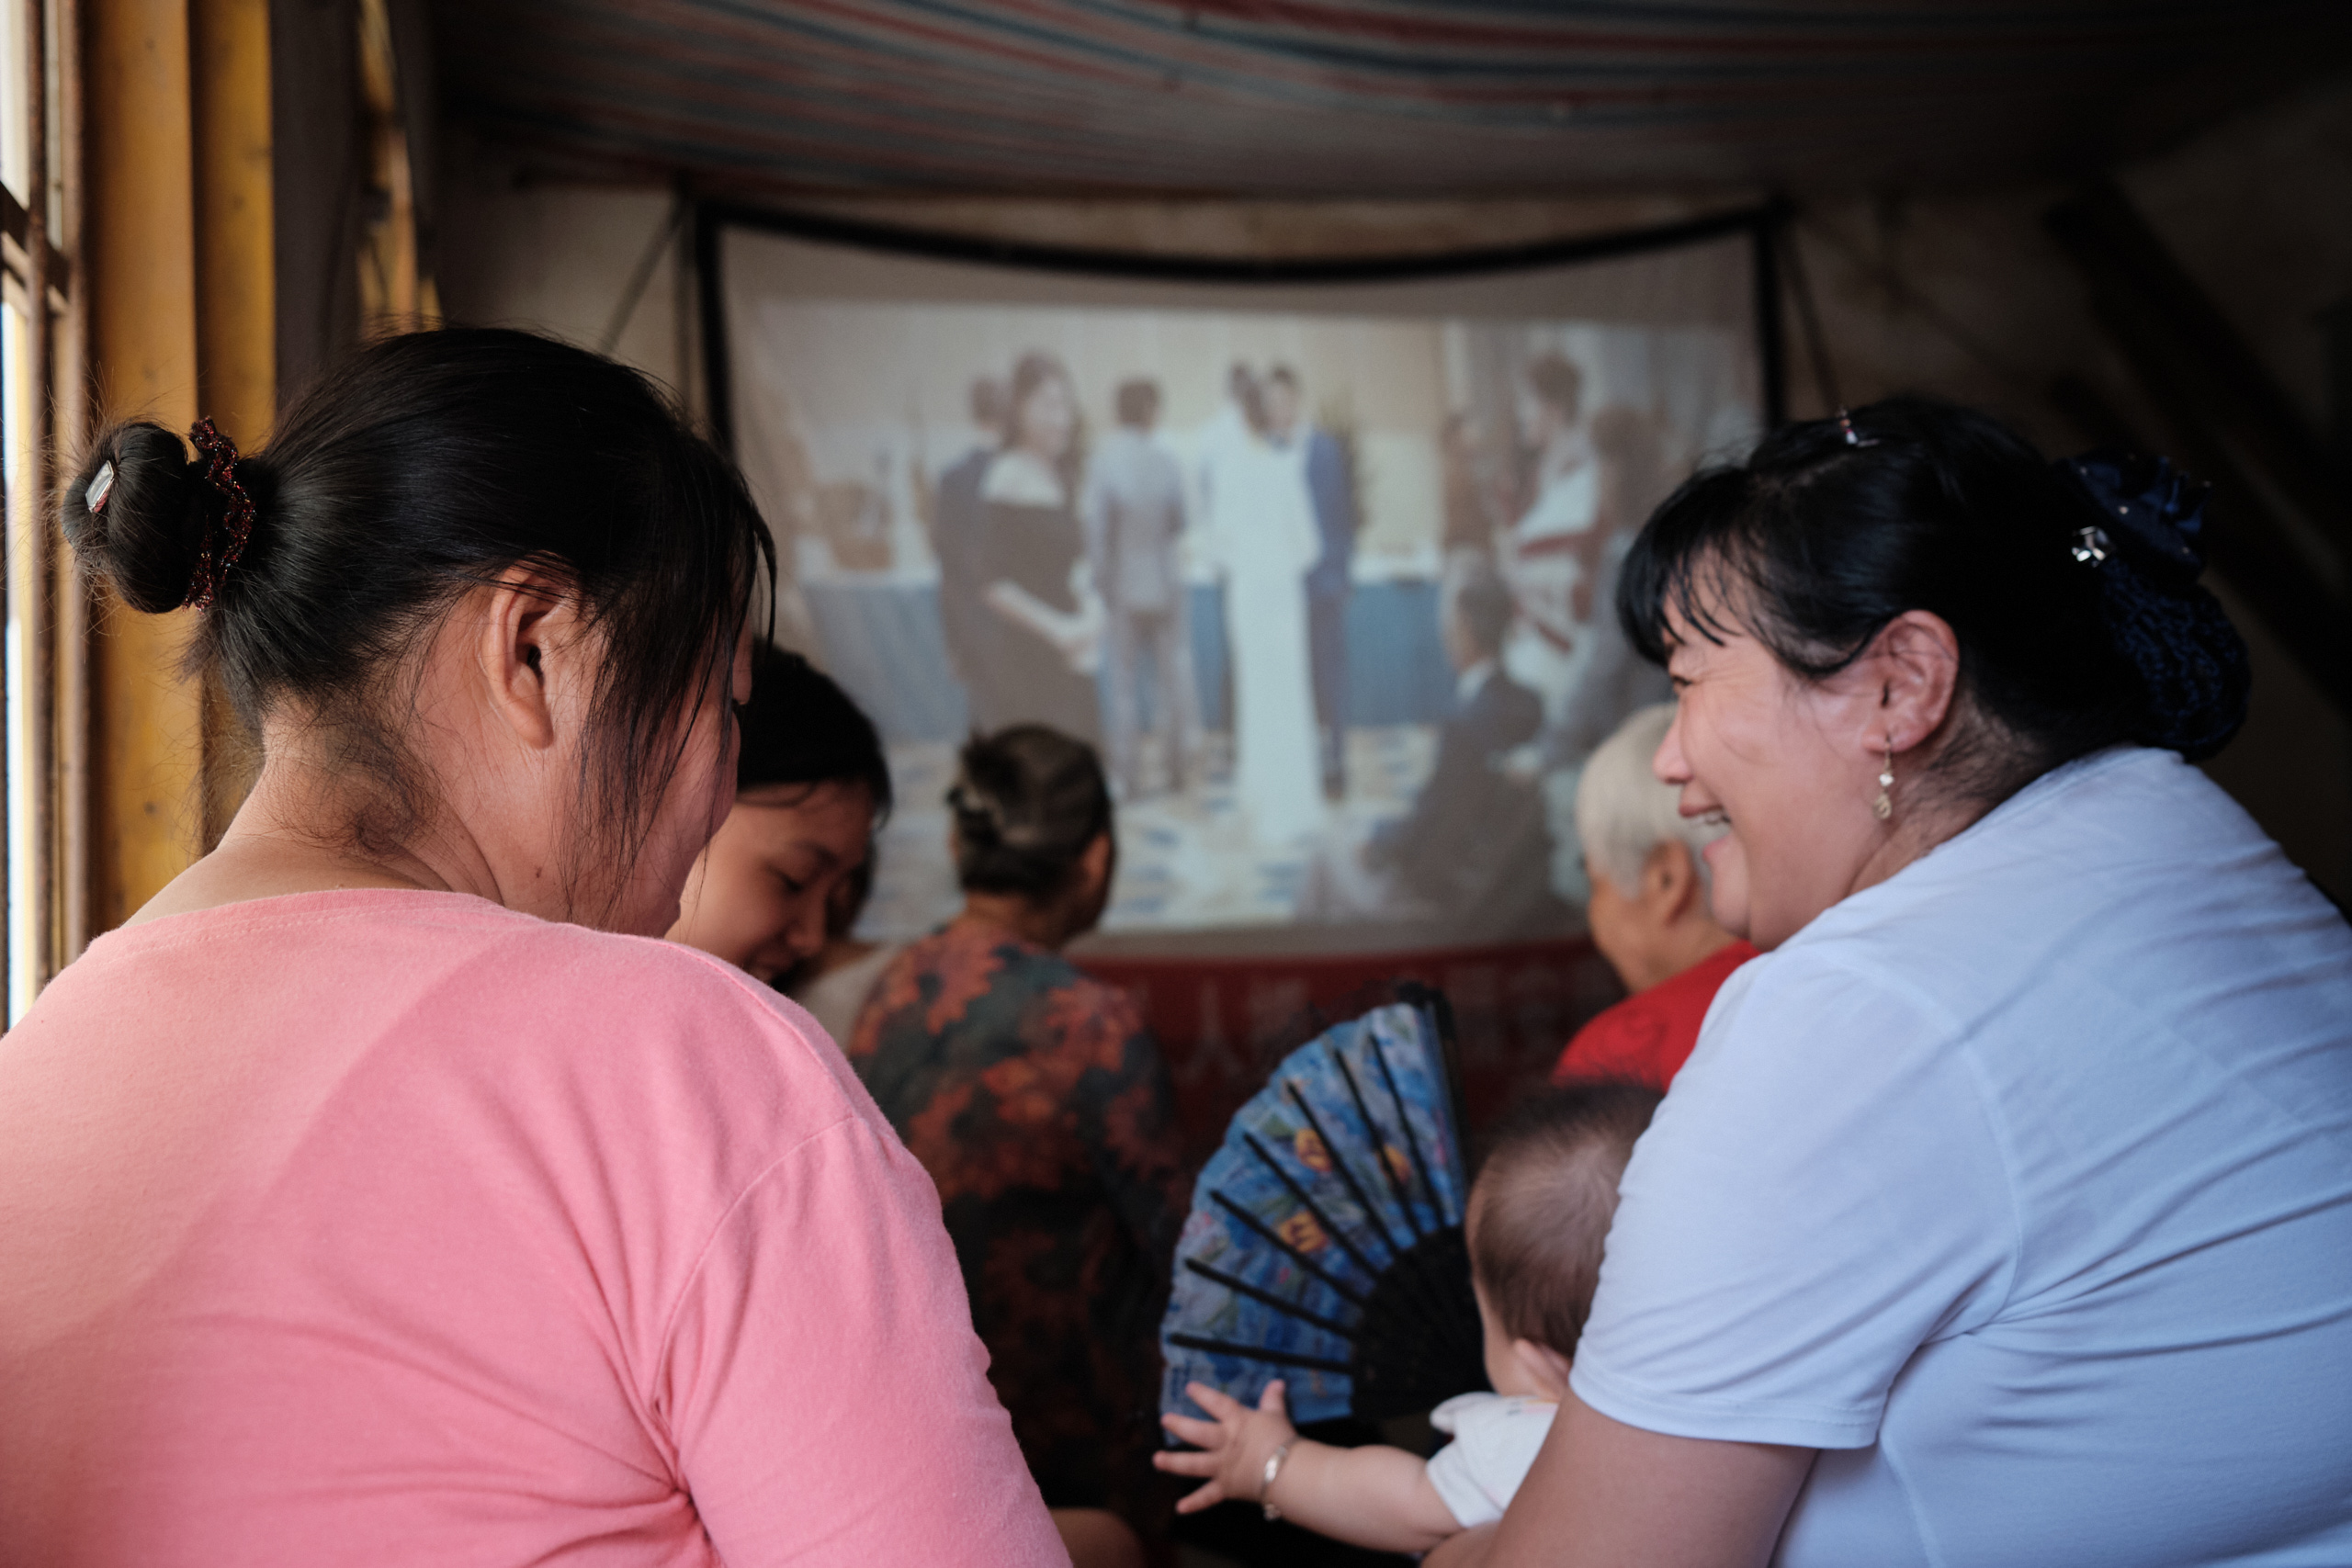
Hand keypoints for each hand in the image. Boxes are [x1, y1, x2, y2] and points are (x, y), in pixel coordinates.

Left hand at [1154, 1380, 1299, 1515]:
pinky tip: (1179, 1507)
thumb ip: (1272, 1399)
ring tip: (1157, 1460)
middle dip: (1180, 1426)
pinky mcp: (1226, 1488)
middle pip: (1198, 1433)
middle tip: (1164, 1420)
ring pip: (1194, 1464)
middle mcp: (1224, 1443)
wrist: (1286, 1471)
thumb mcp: (1277, 1415)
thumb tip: (1277, 1382)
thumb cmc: (1281, 1439)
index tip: (1189, 1388)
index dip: (1203, 1395)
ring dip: (1174, 1463)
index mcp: (1236, 1422)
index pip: (1217, 1404)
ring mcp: (1222, 1466)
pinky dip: (1194, 1503)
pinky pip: (1208, 1497)